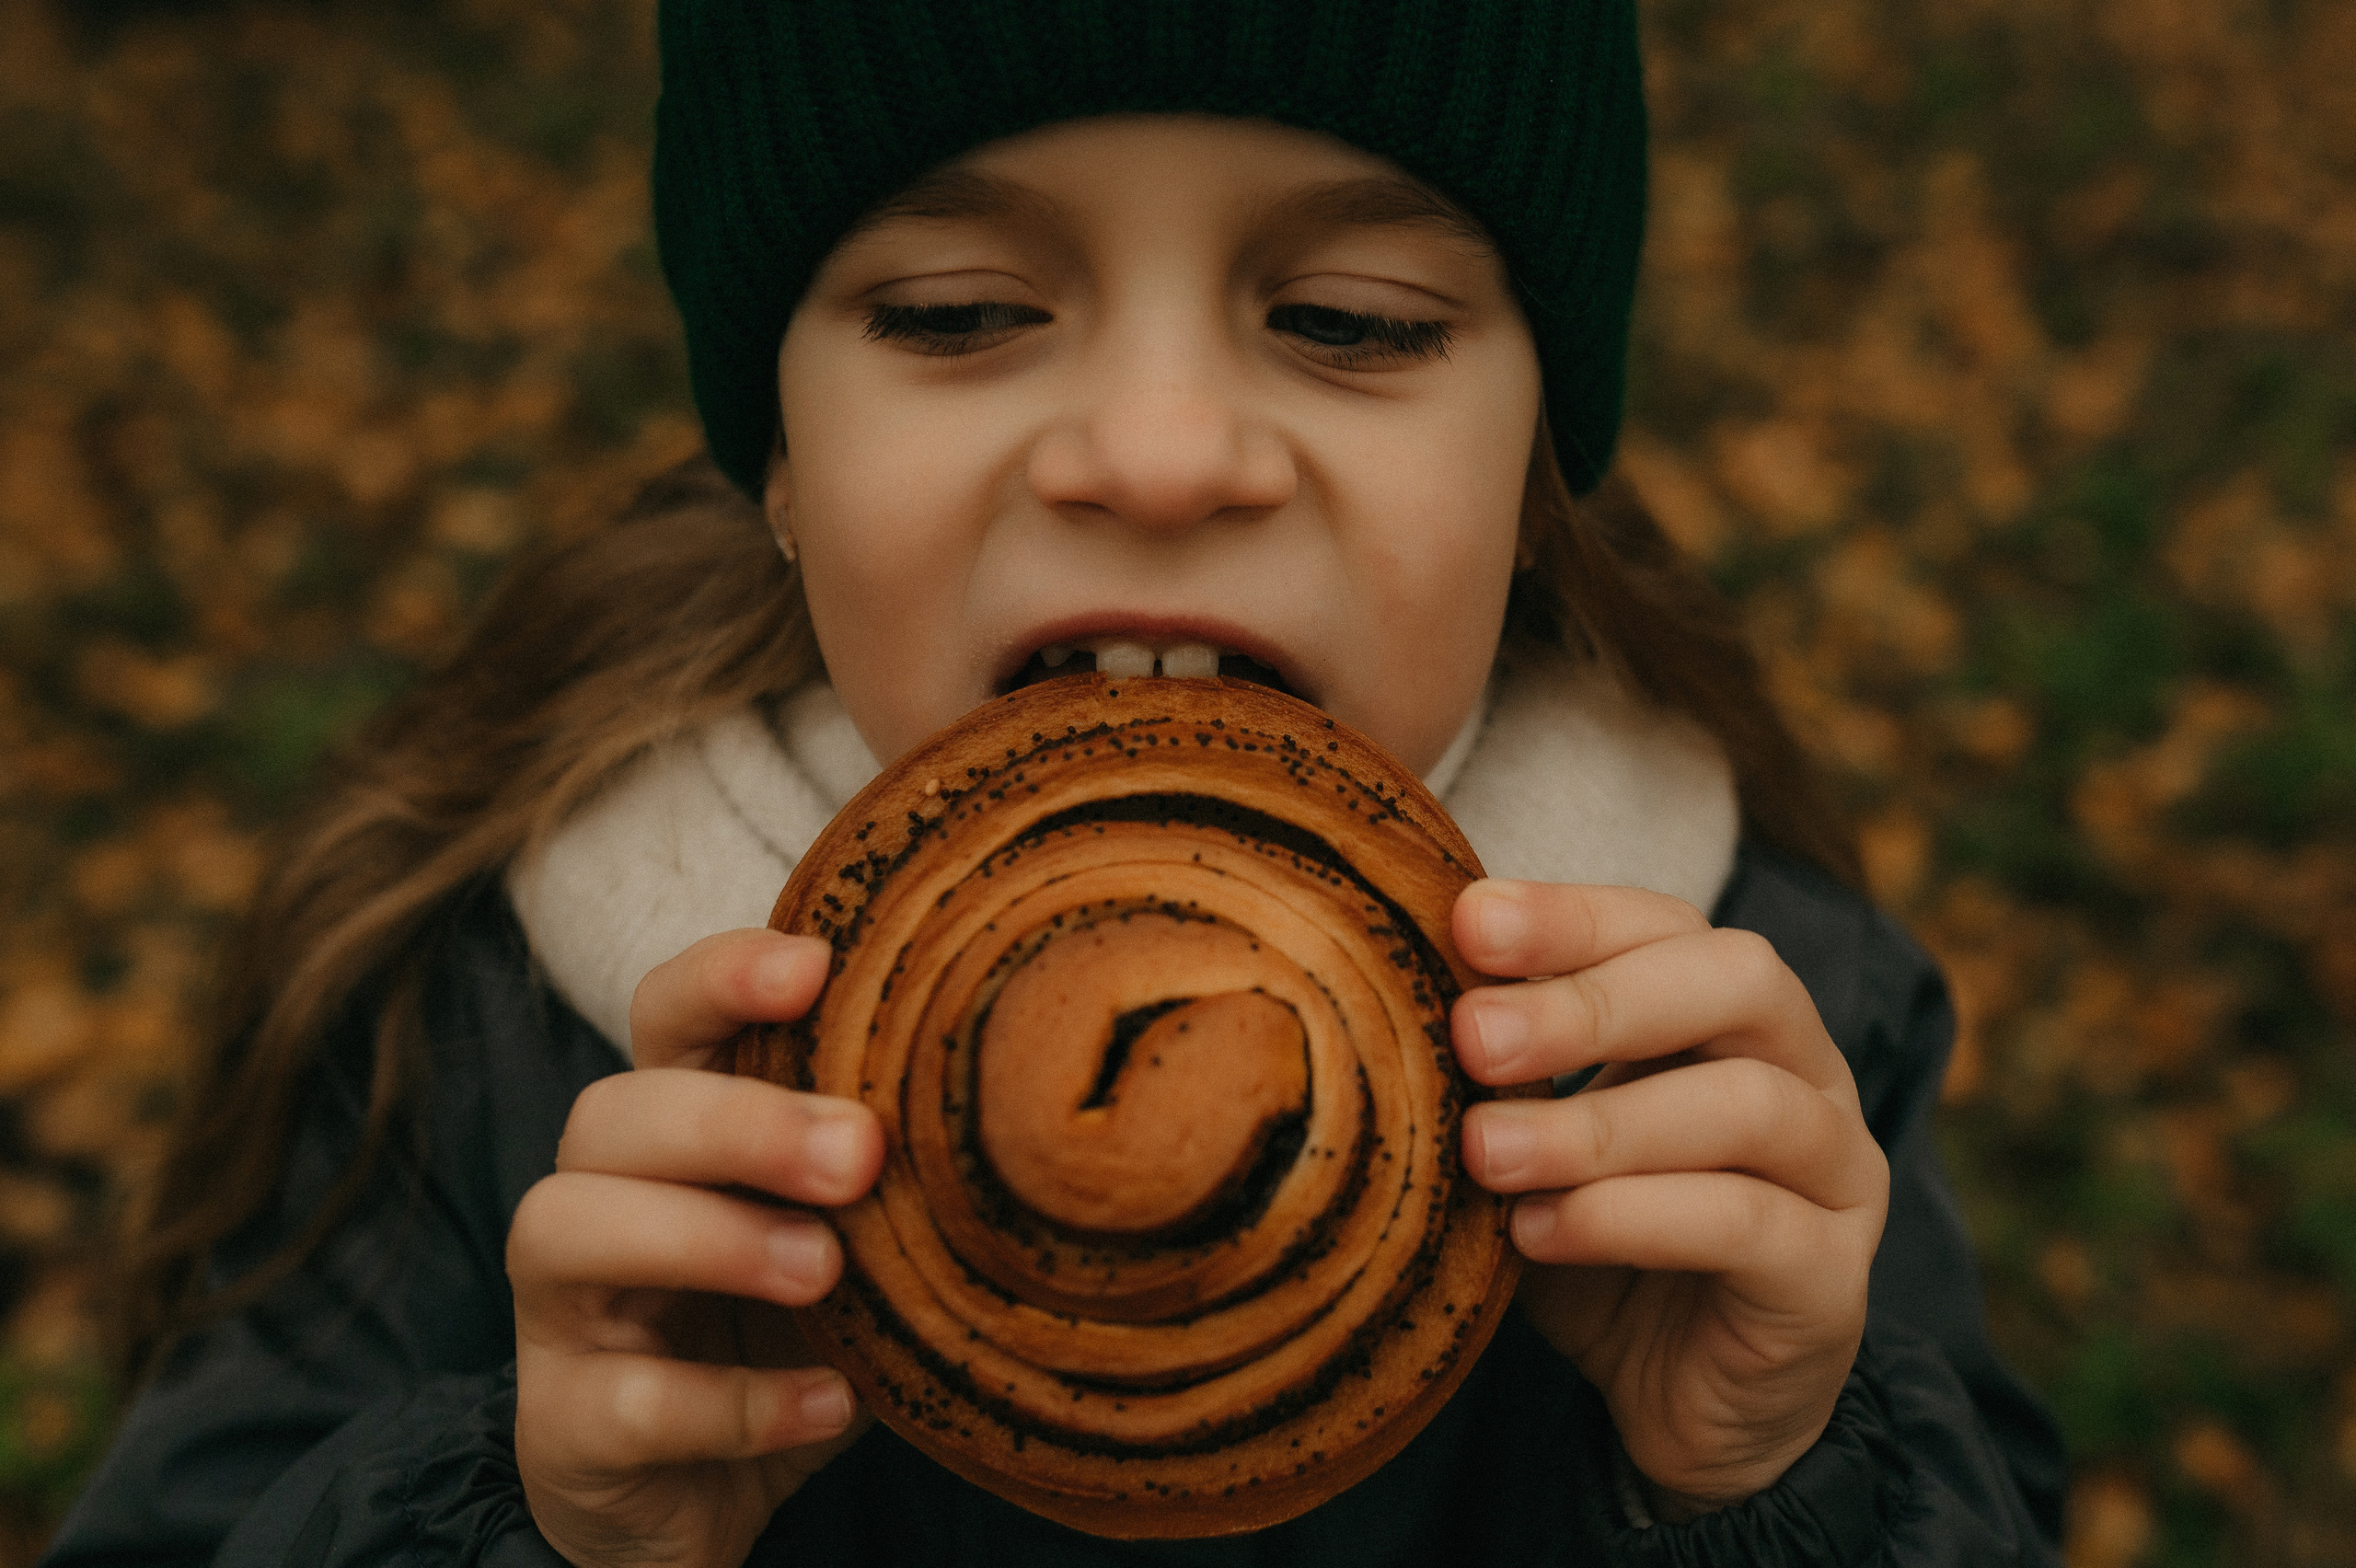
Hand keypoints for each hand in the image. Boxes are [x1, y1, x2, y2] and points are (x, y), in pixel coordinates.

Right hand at [509, 929, 885, 1567]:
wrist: (702, 1503)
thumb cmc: (787, 1335)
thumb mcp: (850, 1242)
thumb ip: (888, 1180)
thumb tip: (1012, 1116)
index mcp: (674, 1136)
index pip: (664, 1018)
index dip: (721, 977)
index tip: (814, 969)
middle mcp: (597, 1201)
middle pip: (609, 1112)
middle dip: (734, 1121)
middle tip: (856, 1156)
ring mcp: (564, 1315)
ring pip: (564, 1228)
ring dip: (705, 1237)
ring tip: (825, 1272)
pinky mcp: (565, 1428)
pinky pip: (620, 1401)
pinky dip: (732, 1400)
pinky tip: (831, 1400)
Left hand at [1448, 880, 1888, 1518]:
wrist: (1677, 1408)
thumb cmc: (1596, 1243)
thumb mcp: (1532, 1145)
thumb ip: (1498, 1075)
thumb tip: (1404, 995)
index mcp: (1730, 1013)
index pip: (1666, 924)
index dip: (1572, 916)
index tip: (1467, 925)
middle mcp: (1806, 1071)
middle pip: (1738, 980)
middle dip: (1595, 1001)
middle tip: (1473, 1038)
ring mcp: (1839, 1172)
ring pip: (1749, 1104)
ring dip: (1601, 1123)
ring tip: (1486, 1153)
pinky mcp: (1835, 1278)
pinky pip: (1749, 1224)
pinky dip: (1631, 1217)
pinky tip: (1538, 1232)